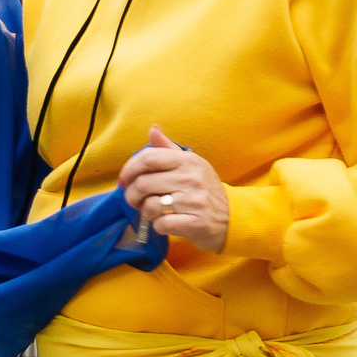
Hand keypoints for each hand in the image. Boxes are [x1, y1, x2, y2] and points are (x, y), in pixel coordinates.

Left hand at [119, 126, 228, 253]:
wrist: (232, 216)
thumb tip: (152, 129)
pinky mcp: (197, 223)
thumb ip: (168, 149)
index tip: (124, 180)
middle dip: (131, 195)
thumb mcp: (190, 165)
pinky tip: (165, 223)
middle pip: (143, 184)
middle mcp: (192, 178)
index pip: (148, 158)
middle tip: (135, 201)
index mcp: (188, 161)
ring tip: (152, 212)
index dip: (129, 170)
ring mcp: (196, 201)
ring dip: (145, 212)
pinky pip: (162, 224)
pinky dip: (158, 226)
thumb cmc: (203, 189)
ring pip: (150, 206)